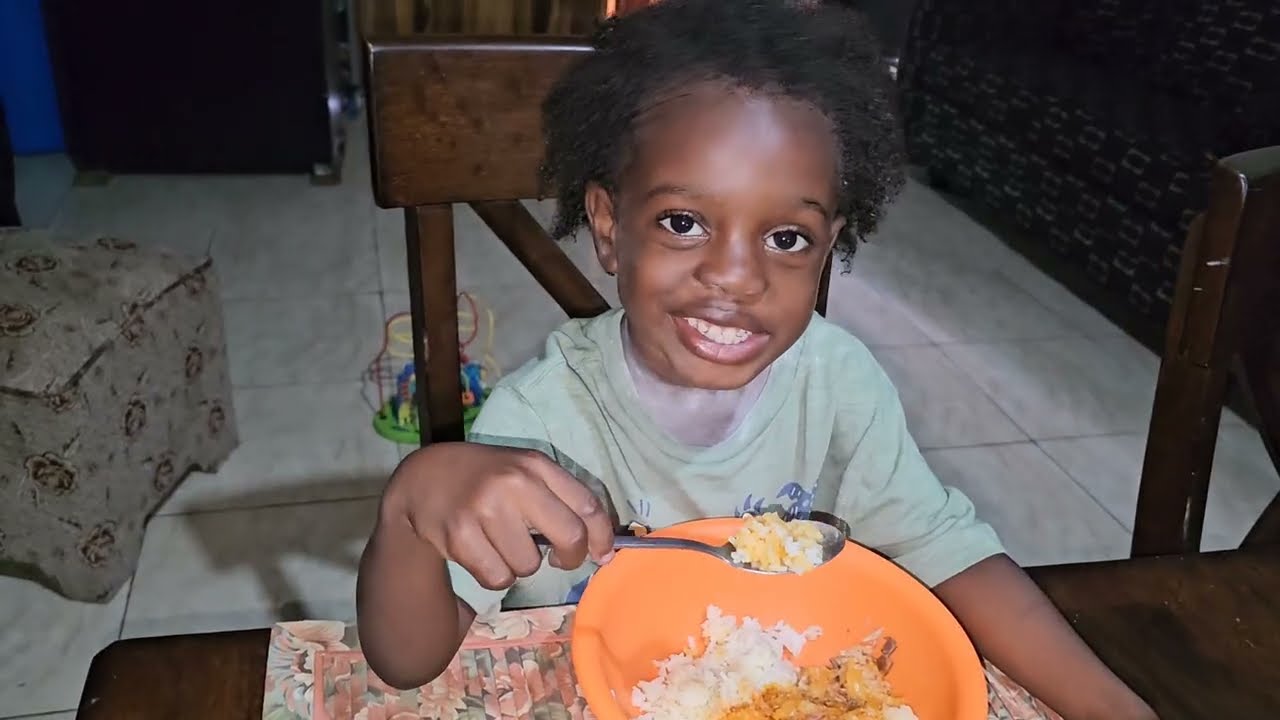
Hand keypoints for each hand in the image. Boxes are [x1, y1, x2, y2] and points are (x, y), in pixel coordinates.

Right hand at [386, 442, 614, 590]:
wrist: (424, 478)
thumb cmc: (486, 478)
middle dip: (570, 558)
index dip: (603, 536)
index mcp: (535, 465)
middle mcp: (513, 482)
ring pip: (529, 565)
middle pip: (569, 538)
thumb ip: (562, 500)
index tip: (603, 554)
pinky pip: (498, 578)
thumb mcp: (524, 471)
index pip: (587, 504)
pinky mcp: (459, 537)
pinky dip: (496, 574)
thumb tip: (603, 549)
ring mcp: (484, 509)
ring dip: (521, 564)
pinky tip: (483, 553)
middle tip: (557, 558)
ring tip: (503, 544)